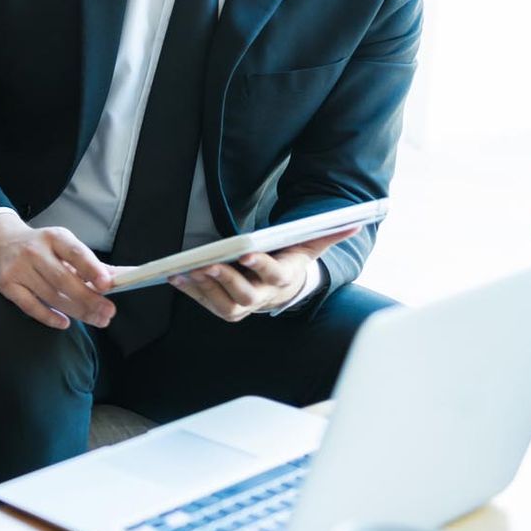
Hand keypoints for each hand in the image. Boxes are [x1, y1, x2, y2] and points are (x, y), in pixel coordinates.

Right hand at [0, 214, 115, 329]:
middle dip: (89, 299)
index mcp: (54, 237)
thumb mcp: (63, 244)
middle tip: (108, 312)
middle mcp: (34, 251)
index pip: (75, 253)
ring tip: (96, 319)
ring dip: (76, 311)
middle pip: (64, 280)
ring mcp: (18, 268)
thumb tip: (121, 278)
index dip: (91, 269)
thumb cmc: (39, 246)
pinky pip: (31, 306)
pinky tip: (65, 322)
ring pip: (51, 296)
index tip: (107, 285)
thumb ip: (90, 263)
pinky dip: (49, 317)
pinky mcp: (6, 285)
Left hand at [169, 227, 356, 321]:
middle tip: (206, 264)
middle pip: (243, 294)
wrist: (282, 290)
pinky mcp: (224, 309)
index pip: (272, 273)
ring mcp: (242, 307)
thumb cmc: (292, 261)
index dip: (259, 264)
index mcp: (282, 279)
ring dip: (202, 288)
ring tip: (184, 271)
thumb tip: (354, 221)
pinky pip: (205, 303)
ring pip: (222, 303)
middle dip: (224, 279)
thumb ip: (327, 234)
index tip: (245, 252)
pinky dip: (190, 292)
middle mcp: (262, 298)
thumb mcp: (311, 247)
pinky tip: (176, 277)